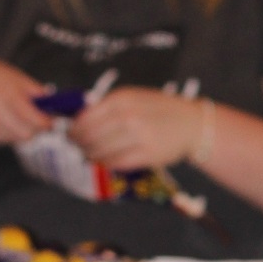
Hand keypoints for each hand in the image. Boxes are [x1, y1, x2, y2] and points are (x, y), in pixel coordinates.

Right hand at [0, 55, 50, 144]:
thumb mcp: (13, 75)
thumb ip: (34, 90)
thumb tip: (52, 102)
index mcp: (9, 97)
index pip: (37, 121)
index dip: (48, 122)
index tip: (51, 119)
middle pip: (27, 135)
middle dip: (35, 129)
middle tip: (35, 119)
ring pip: (14, 140)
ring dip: (20, 131)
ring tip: (14, 116)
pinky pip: (0, 140)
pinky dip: (5, 133)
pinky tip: (0, 120)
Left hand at [69, 88, 202, 170]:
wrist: (192, 124)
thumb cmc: (160, 110)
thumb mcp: (135, 98)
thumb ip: (109, 106)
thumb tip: (78, 121)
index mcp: (123, 98)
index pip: (85, 118)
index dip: (73, 130)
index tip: (70, 135)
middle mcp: (128, 116)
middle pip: (89, 136)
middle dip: (79, 145)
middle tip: (78, 148)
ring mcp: (138, 136)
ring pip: (99, 151)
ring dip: (90, 156)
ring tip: (90, 156)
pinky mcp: (147, 154)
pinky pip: (115, 162)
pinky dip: (105, 163)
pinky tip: (106, 161)